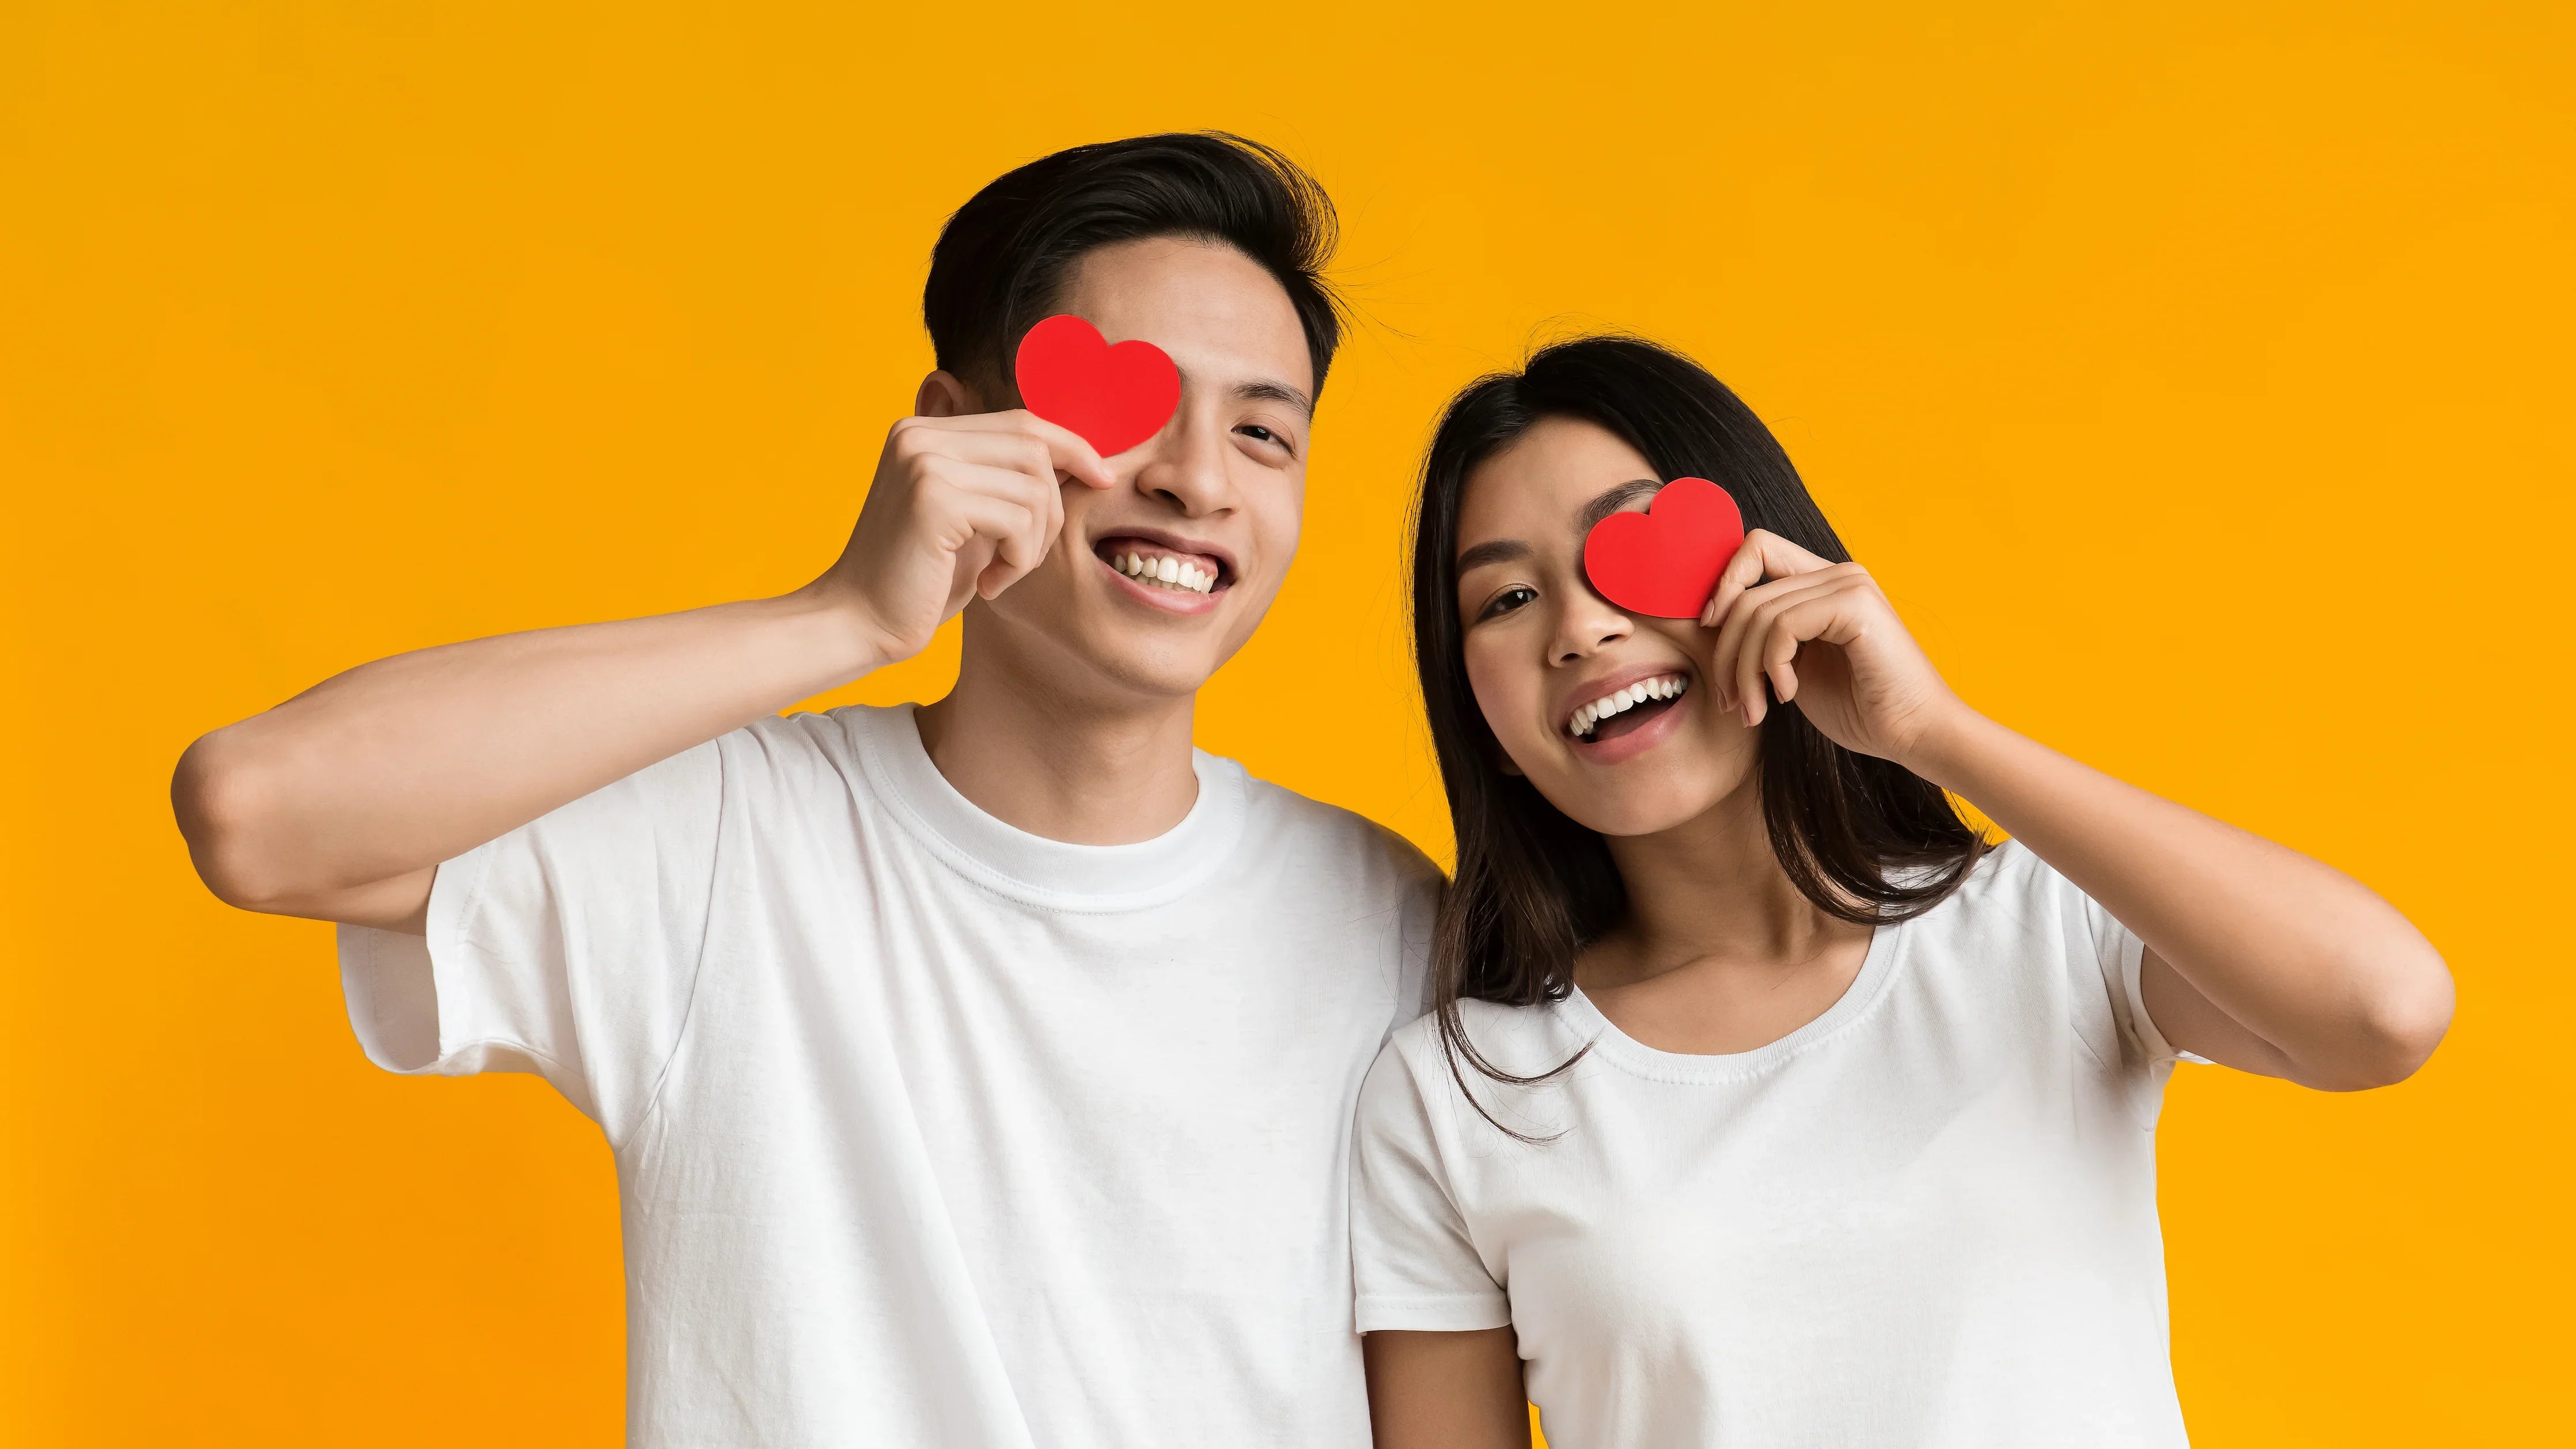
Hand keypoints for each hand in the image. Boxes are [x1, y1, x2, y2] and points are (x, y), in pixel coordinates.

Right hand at [818, 410, 1113, 666]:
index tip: (1102, 477)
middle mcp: (919, 435)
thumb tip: (1080, 455)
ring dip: (1035, 542)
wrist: (860, 622)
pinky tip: (989, 584)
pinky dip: (1018, 560)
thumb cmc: (920, 579)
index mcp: (923, 431)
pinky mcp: (934, 498)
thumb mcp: (970, 518)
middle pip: (1034, 447)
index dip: (1071, 447)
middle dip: (1054, 506)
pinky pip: (1019, 520)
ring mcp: (924, 462)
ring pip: (1035, 487)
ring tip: (1001, 573)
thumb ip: (1003, 480)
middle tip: (1027, 555)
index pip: (1021, 421)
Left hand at [1697, 530, 1968, 767]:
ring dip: (1744, 671)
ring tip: (1754, 709)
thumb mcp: (1794, 667)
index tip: (1711, 633)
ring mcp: (1849, 584)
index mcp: (1824, 582)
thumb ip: (1762, 637)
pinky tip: (1787, 695)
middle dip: (1724, 652)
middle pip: (1746, 591)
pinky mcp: (1855, 605)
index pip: (1755, 549)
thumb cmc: (1859, 708)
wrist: (1914, 734)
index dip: (1724, 585)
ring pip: (1757, 613)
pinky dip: (1772, 667)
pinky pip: (1782, 627)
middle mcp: (1838, 573)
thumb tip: (1707, 621)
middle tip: (1730, 700)